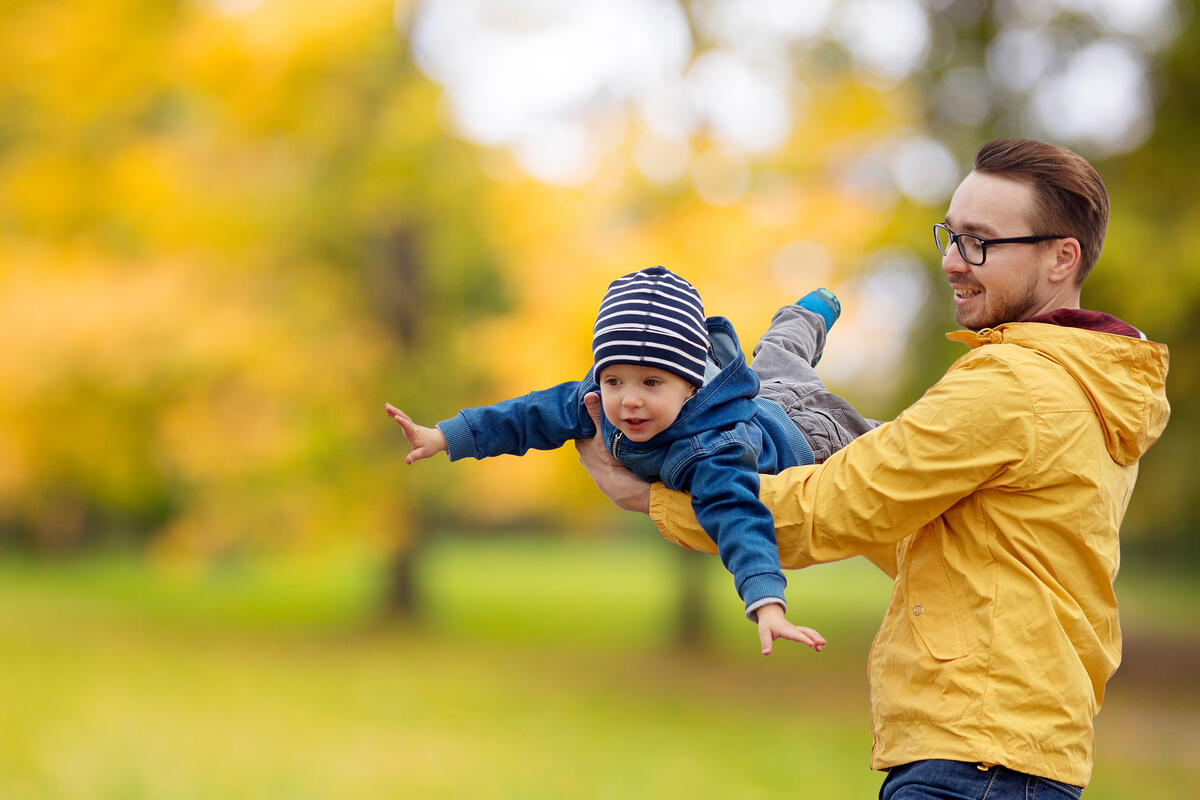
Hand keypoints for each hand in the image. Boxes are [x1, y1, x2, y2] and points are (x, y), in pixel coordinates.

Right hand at [385, 403, 446, 463]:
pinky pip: (403, 419)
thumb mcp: (423, 453)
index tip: (396, 417)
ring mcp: (412, 426)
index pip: (408, 427)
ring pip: (403, 417)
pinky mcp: (411, 426)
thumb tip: (407, 461)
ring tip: (386, 406)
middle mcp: (413, 428)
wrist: (437, 440)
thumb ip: (414, 456)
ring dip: (395, 411)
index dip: (402, 422)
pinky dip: (397, 414)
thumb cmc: (430, 447)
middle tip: (388, 407)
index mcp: (414, 434)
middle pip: (404, 418)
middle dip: (396, 412)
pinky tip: (390, 413)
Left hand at [573, 392, 650, 512]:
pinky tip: (616, 438)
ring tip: (612, 422)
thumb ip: (596, 414)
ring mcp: (593, 461)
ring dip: (602, 434)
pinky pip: (604, 451)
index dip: (587, 413)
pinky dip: (608, 444)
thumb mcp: (603, 434)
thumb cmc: (609, 459)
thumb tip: (588, 395)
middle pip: (589, 432)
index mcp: (580, 443)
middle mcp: (584, 453)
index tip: (595, 401)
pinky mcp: (604, 467)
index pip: (581, 423)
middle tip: (606, 409)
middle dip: (594, 423)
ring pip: (596, 442)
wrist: (622, 486)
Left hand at [755, 603, 825, 655]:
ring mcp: (796, 629)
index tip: (812, 644)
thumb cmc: (767, 625)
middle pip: (805, 632)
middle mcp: (792, 628)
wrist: (770, 616)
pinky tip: (818, 647)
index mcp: (785, 629)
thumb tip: (765, 653)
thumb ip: (765, 643)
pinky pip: (808, 633)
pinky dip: (815, 638)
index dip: (804, 639)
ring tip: (823, 645)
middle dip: (814, 637)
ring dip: (816, 637)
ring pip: (808, 631)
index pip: (796, 635)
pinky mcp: (797, 631)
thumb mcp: (763, 633)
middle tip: (823, 643)